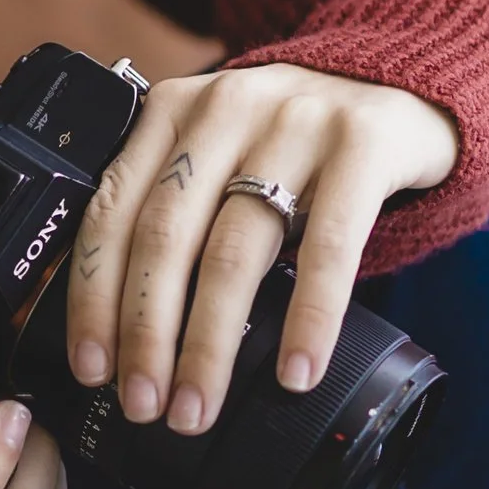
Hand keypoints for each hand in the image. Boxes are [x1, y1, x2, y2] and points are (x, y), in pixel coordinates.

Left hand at [60, 65, 459, 433]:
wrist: (396, 82)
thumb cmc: (291, 138)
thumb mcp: (217, 151)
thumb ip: (170, 205)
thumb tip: (118, 328)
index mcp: (169, 111)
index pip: (111, 211)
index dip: (94, 297)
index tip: (92, 368)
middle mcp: (224, 108)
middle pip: (166, 236)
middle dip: (147, 335)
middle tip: (141, 405)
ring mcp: (296, 122)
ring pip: (235, 249)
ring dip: (210, 343)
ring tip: (197, 406)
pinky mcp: (364, 143)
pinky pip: (329, 246)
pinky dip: (309, 317)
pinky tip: (295, 371)